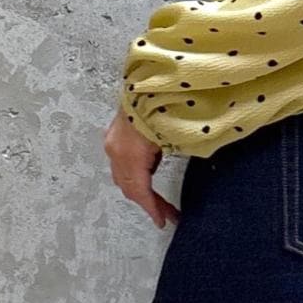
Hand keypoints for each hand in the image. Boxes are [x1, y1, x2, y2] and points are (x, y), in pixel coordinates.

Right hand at [105, 108, 182, 228]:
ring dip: (140, 189)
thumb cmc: (162, 106)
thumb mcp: (173, 136)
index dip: (152, 209)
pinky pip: (123, 162)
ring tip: (158, 199)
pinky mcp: (114, 133)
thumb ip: (175, 157)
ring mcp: (112, 141)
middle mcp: (115, 151)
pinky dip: (136, 174)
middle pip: (129, 186)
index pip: (140, 190)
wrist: (145, 80)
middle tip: (167, 214)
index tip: (164, 222)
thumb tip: (190, 169)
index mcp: (129, 155)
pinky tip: (149, 174)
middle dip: (148, 202)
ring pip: (124, 176)